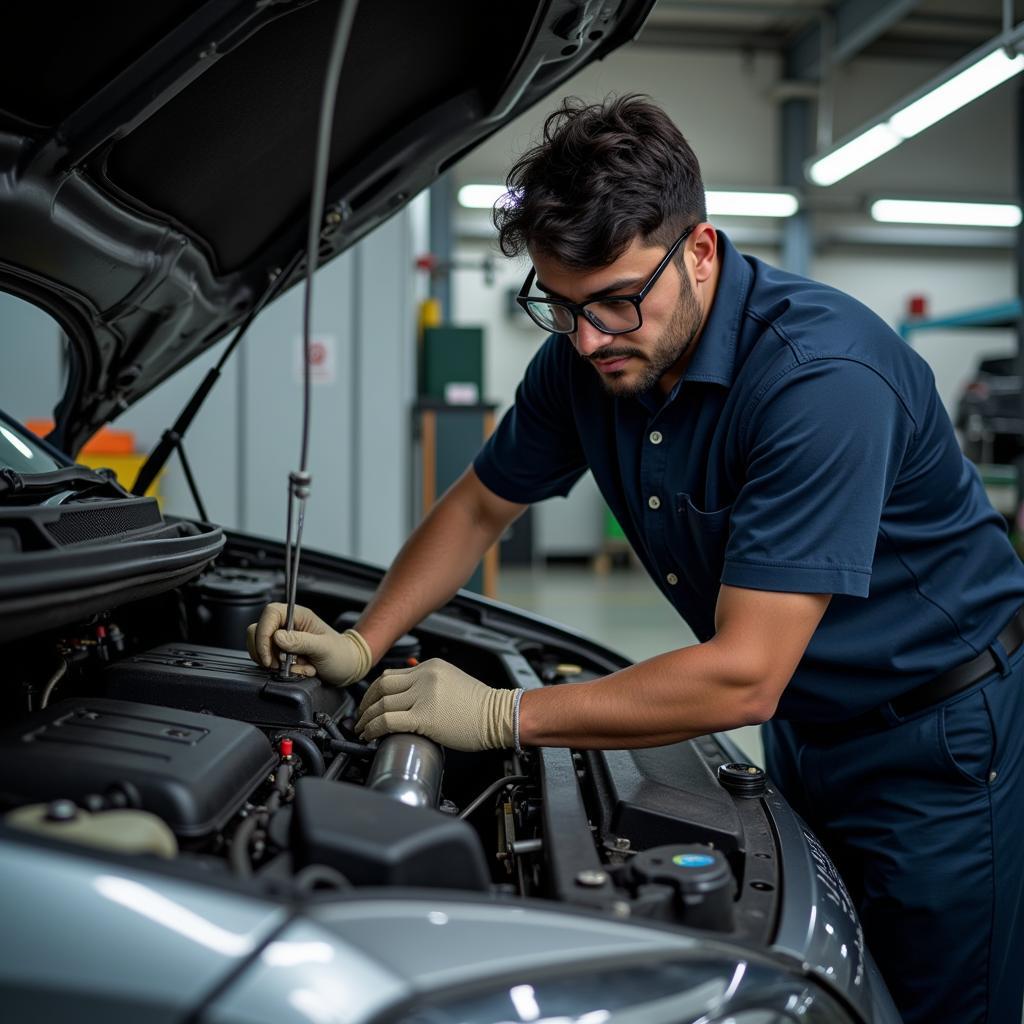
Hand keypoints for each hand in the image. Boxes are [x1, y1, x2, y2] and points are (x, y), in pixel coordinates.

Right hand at [246, 603, 372, 685]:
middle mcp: (287, 625)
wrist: (347, 668)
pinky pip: (268, 661)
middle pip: (258, 631)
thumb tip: (277, 637)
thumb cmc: (341, 654)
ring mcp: (283, 640)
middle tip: (282, 665)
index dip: (264, 634)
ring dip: (275, 664)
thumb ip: (301, 641)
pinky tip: (298, 670)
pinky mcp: (281, 654)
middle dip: (267, 652)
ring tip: (298, 667)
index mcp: (298, 616)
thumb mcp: (324, 648)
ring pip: (260, 648)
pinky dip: (280, 670)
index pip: (269, 614)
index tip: (268, 656)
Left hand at [355, 659, 516, 751]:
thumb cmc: (480, 705)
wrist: (500, 716)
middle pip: (381, 686)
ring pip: (381, 703)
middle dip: (365, 703)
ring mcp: (424, 696)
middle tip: (360, 717)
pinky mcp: (424, 717)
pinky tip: (370, 736)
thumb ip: (428, 680)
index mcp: (430, 666)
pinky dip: (373, 728)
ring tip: (363, 730)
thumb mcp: (451, 680)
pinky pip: (388, 721)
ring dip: (366, 718)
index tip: (369, 704)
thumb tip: (406, 684)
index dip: (374, 691)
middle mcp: (424, 677)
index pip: (391, 675)